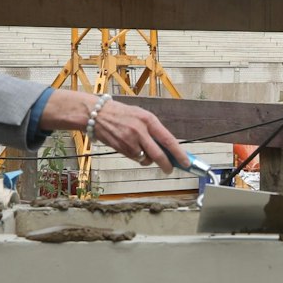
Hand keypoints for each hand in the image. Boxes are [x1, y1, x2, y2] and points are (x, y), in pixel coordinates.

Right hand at [46, 90, 189, 173]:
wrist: (96, 114)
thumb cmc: (120, 113)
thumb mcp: (140, 115)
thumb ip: (153, 129)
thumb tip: (167, 147)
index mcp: (149, 120)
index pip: (168, 140)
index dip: (179, 153)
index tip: (186, 162)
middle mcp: (141, 130)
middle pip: (159, 154)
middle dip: (167, 165)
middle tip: (170, 169)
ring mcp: (130, 140)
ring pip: (146, 158)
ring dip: (147, 159)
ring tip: (141, 148)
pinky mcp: (121, 148)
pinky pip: (135, 158)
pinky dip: (136, 156)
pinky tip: (129, 146)